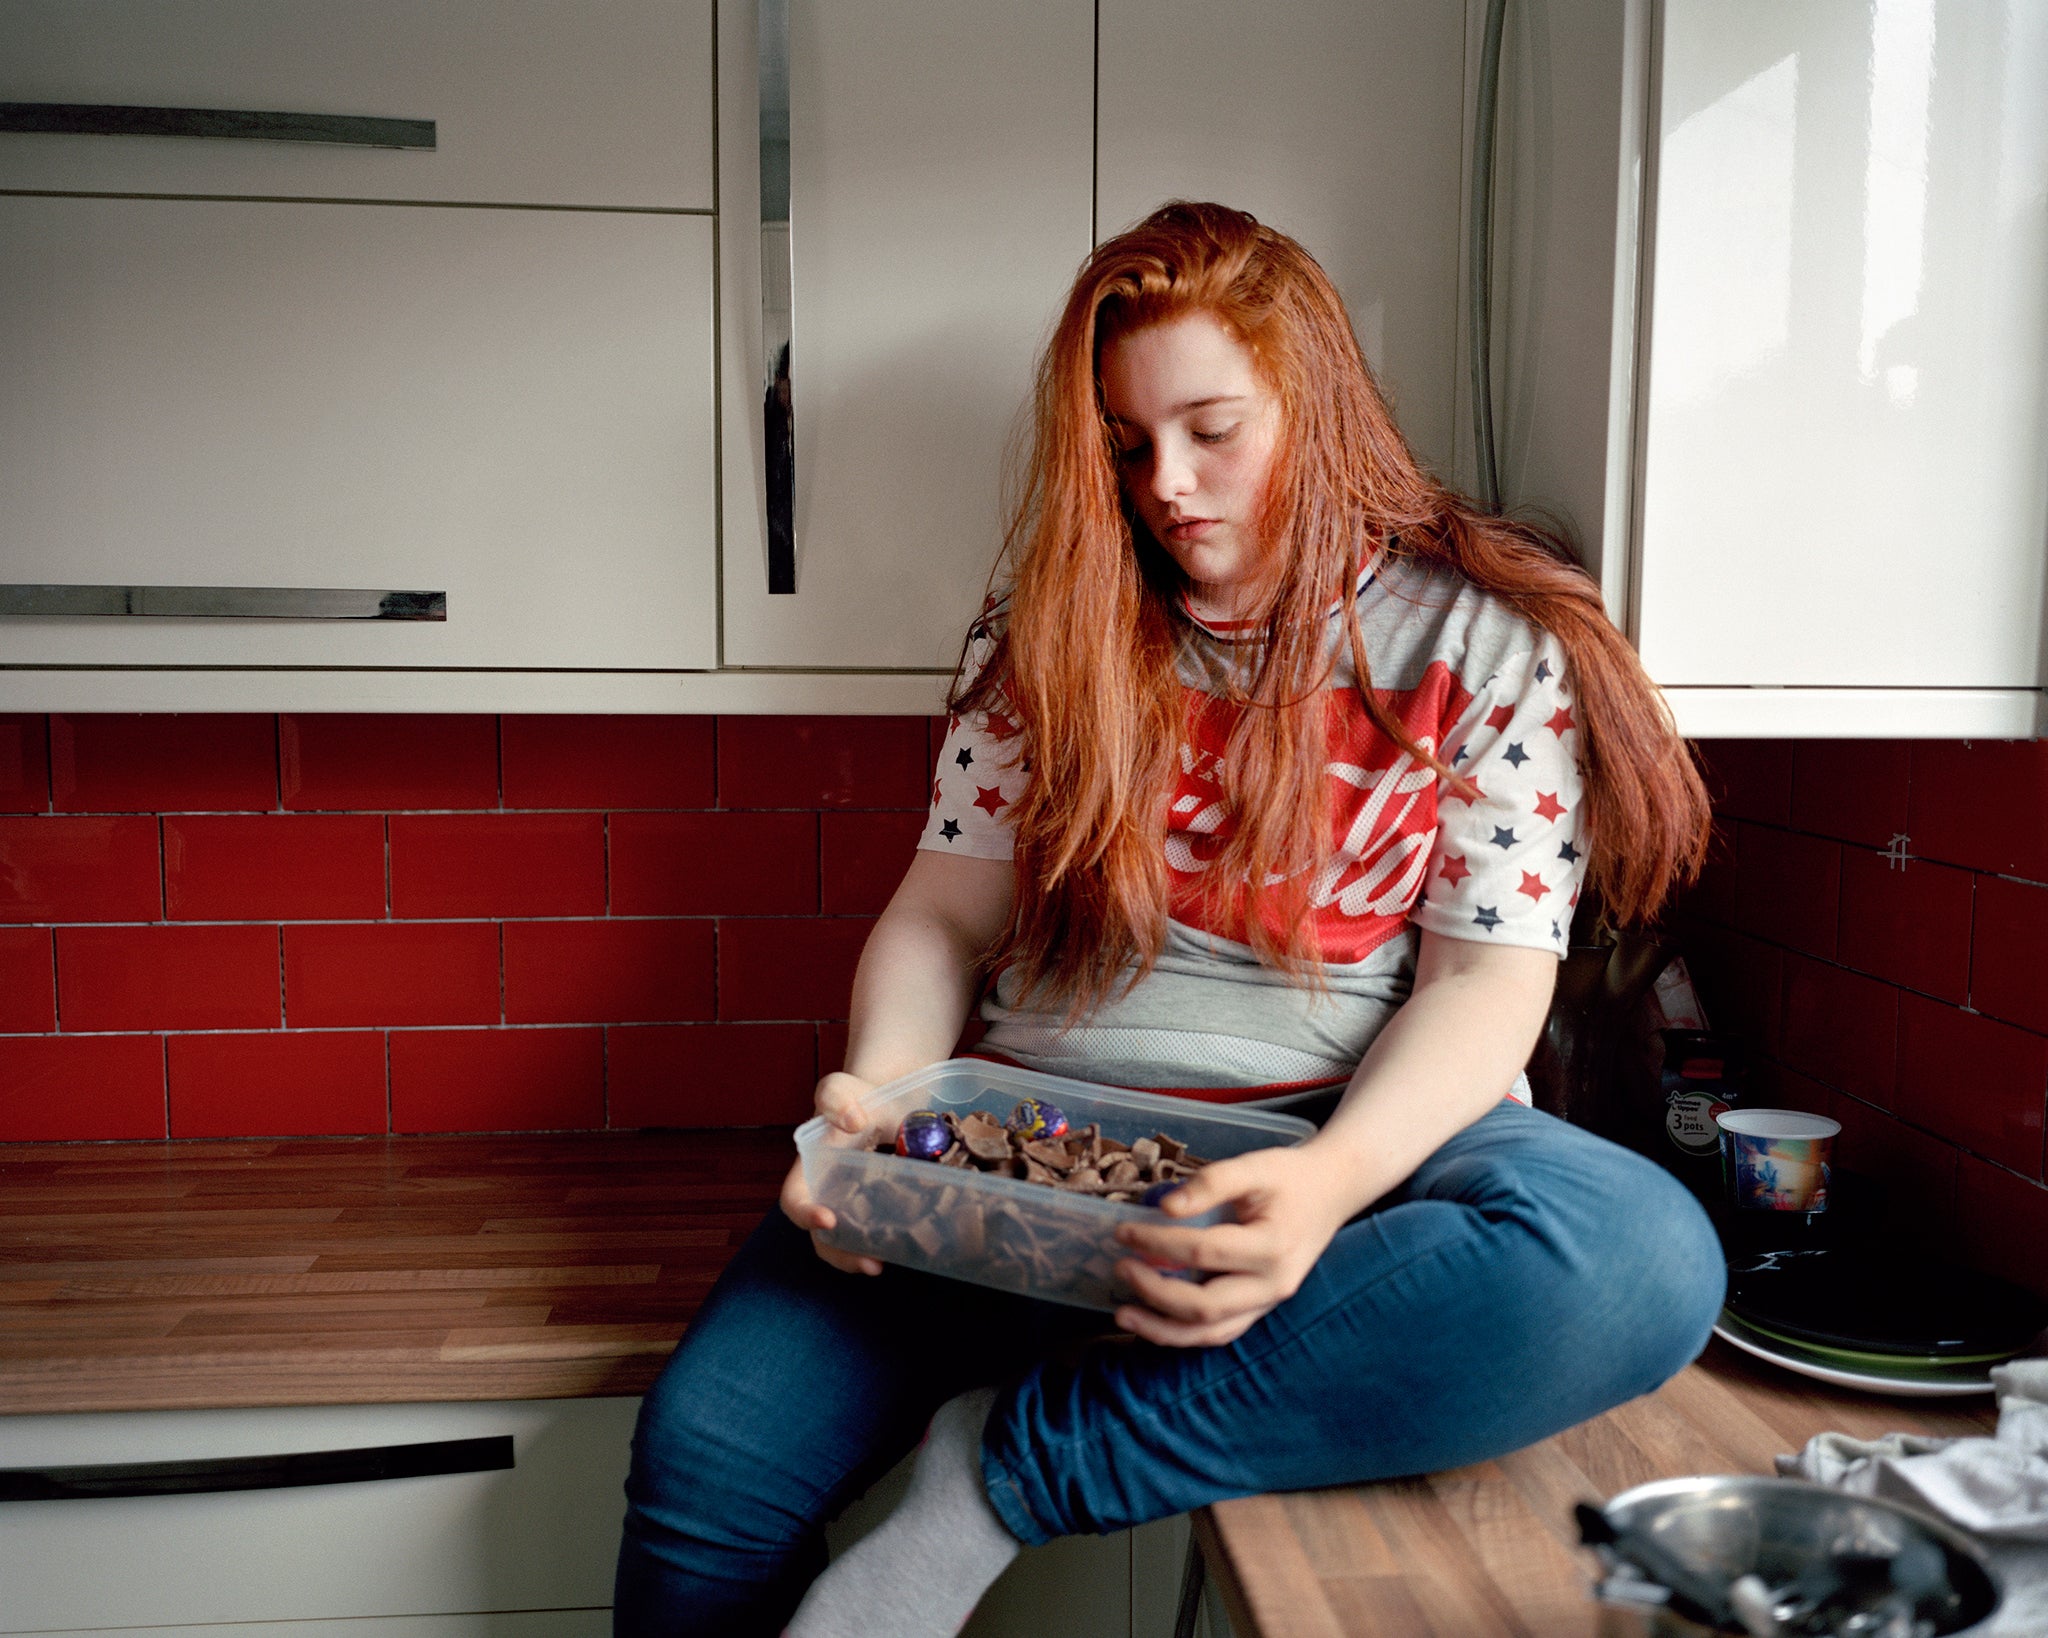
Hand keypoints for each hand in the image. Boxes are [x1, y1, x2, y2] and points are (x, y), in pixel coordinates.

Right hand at [778, 1071, 884, 1275]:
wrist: (889, 1103)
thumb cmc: (857, 1097)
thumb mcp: (840, 1087)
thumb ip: (835, 1096)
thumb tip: (852, 1120)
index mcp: (809, 1170)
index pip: (794, 1199)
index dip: (805, 1214)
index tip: (827, 1219)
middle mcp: (828, 1195)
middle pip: (822, 1236)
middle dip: (840, 1254)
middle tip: (869, 1263)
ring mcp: (855, 1207)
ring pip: (850, 1243)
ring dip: (862, 1258)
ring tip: (885, 1264)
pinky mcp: (882, 1212)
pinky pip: (880, 1234)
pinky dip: (890, 1244)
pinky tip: (911, 1246)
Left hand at [1110, 1143, 1358, 1346]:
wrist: (1331, 1192)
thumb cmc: (1290, 1176)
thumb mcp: (1255, 1166)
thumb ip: (1211, 1182)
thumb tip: (1164, 1207)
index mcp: (1272, 1248)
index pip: (1203, 1252)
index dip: (1158, 1243)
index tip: (1123, 1232)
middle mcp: (1273, 1285)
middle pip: (1205, 1306)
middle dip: (1155, 1292)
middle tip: (1120, 1269)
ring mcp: (1268, 1303)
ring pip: (1211, 1333)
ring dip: (1163, 1330)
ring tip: (1124, 1316)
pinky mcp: (1260, 1308)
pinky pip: (1220, 1332)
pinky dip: (1183, 1334)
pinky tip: (1153, 1322)